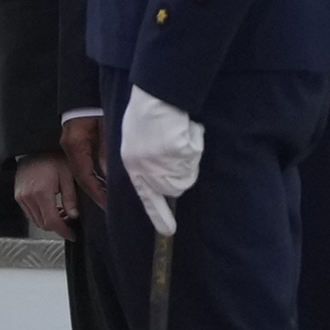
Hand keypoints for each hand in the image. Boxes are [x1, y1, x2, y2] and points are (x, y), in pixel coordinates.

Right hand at [15, 153, 79, 239]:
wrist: (35, 147)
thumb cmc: (52, 157)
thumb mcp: (68, 175)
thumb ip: (71, 198)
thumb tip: (74, 216)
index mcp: (41, 191)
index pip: (52, 221)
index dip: (64, 231)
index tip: (72, 234)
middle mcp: (28, 196)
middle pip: (43, 224)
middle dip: (58, 227)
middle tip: (70, 221)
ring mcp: (21, 196)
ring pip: (36, 221)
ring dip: (49, 221)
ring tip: (62, 212)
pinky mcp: (18, 196)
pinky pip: (30, 213)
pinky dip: (41, 215)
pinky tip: (52, 207)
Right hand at [59, 113, 109, 211]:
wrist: (84, 91)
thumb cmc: (95, 106)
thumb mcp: (105, 127)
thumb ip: (107, 151)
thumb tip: (109, 174)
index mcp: (74, 144)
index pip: (84, 175)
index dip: (96, 191)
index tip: (106, 204)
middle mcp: (68, 147)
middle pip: (79, 177)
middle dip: (93, 192)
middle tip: (107, 206)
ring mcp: (68, 145)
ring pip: (78, 172)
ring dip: (91, 185)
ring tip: (105, 198)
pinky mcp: (72, 143)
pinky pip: (79, 164)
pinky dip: (88, 175)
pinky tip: (99, 181)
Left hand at [118, 86, 203, 236]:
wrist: (154, 97)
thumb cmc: (145, 113)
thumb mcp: (136, 140)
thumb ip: (146, 160)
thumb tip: (162, 176)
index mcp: (134, 165)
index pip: (148, 197)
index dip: (159, 215)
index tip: (169, 231)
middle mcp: (148, 170)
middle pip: (176, 186)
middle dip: (181, 171)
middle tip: (177, 146)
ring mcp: (164, 164)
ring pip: (187, 173)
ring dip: (188, 157)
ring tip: (177, 134)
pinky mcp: (178, 156)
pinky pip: (195, 156)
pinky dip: (194, 143)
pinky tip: (183, 130)